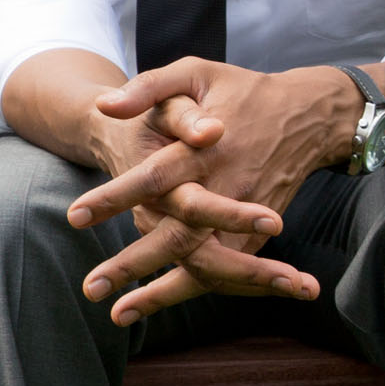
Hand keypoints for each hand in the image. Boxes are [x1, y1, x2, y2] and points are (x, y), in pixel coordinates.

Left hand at [69, 58, 354, 323]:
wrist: (308, 115)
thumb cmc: (242, 91)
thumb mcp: (195, 71)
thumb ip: (149, 88)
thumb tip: (104, 105)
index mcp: (206, 149)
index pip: (155, 177)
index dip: (116, 196)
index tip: (75, 217)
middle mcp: (227, 188)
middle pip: (178, 235)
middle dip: (133, 264)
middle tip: (91, 287)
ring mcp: (247, 217)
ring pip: (203, 264)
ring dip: (161, 293)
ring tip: (117, 314)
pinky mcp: (258, 234)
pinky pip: (225, 271)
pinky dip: (191, 290)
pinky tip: (152, 305)